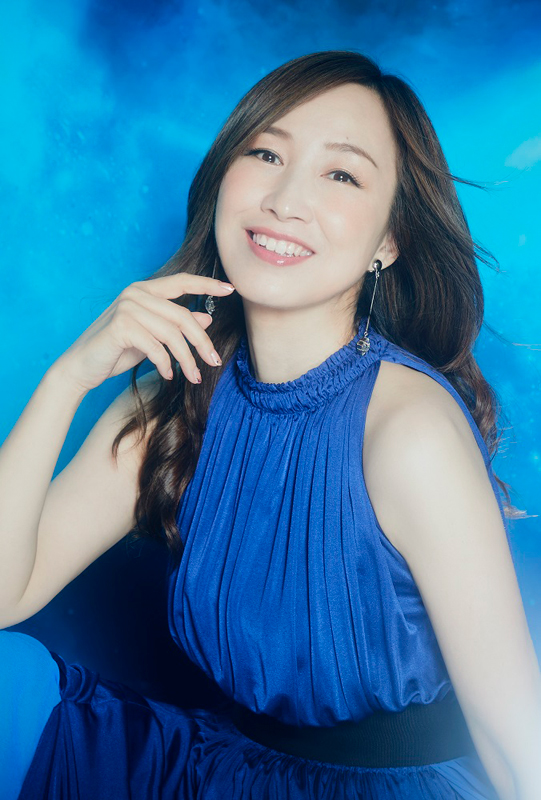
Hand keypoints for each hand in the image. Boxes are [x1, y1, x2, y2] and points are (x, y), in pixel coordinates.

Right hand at [54, 273, 235, 393]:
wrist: (81, 366)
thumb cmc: (116, 351)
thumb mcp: (153, 338)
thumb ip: (176, 326)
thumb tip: (207, 319)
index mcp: (144, 290)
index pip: (182, 281)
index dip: (207, 284)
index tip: (230, 289)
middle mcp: (136, 293)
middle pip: (183, 316)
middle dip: (202, 342)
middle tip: (215, 361)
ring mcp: (127, 307)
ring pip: (172, 334)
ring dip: (187, 359)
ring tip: (194, 377)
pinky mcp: (121, 326)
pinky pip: (156, 347)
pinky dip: (166, 364)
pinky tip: (167, 375)